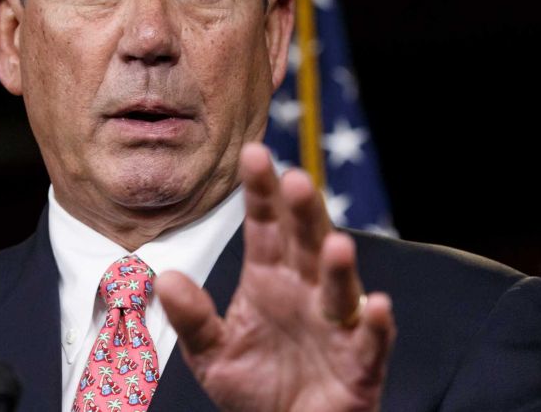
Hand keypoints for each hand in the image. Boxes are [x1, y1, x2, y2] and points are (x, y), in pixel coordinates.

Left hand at [155, 142, 395, 411]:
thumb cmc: (254, 387)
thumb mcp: (211, 353)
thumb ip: (192, 318)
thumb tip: (164, 278)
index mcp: (269, 278)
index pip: (264, 226)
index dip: (260, 192)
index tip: (252, 153)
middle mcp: (305, 291)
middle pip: (305, 243)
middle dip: (302, 213)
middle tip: (296, 179)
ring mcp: (335, 325)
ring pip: (339, 287)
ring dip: (338, 265)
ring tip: (334, 242)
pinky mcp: (359, 363)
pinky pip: (370, 341)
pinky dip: (375, 325)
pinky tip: (376, 304)